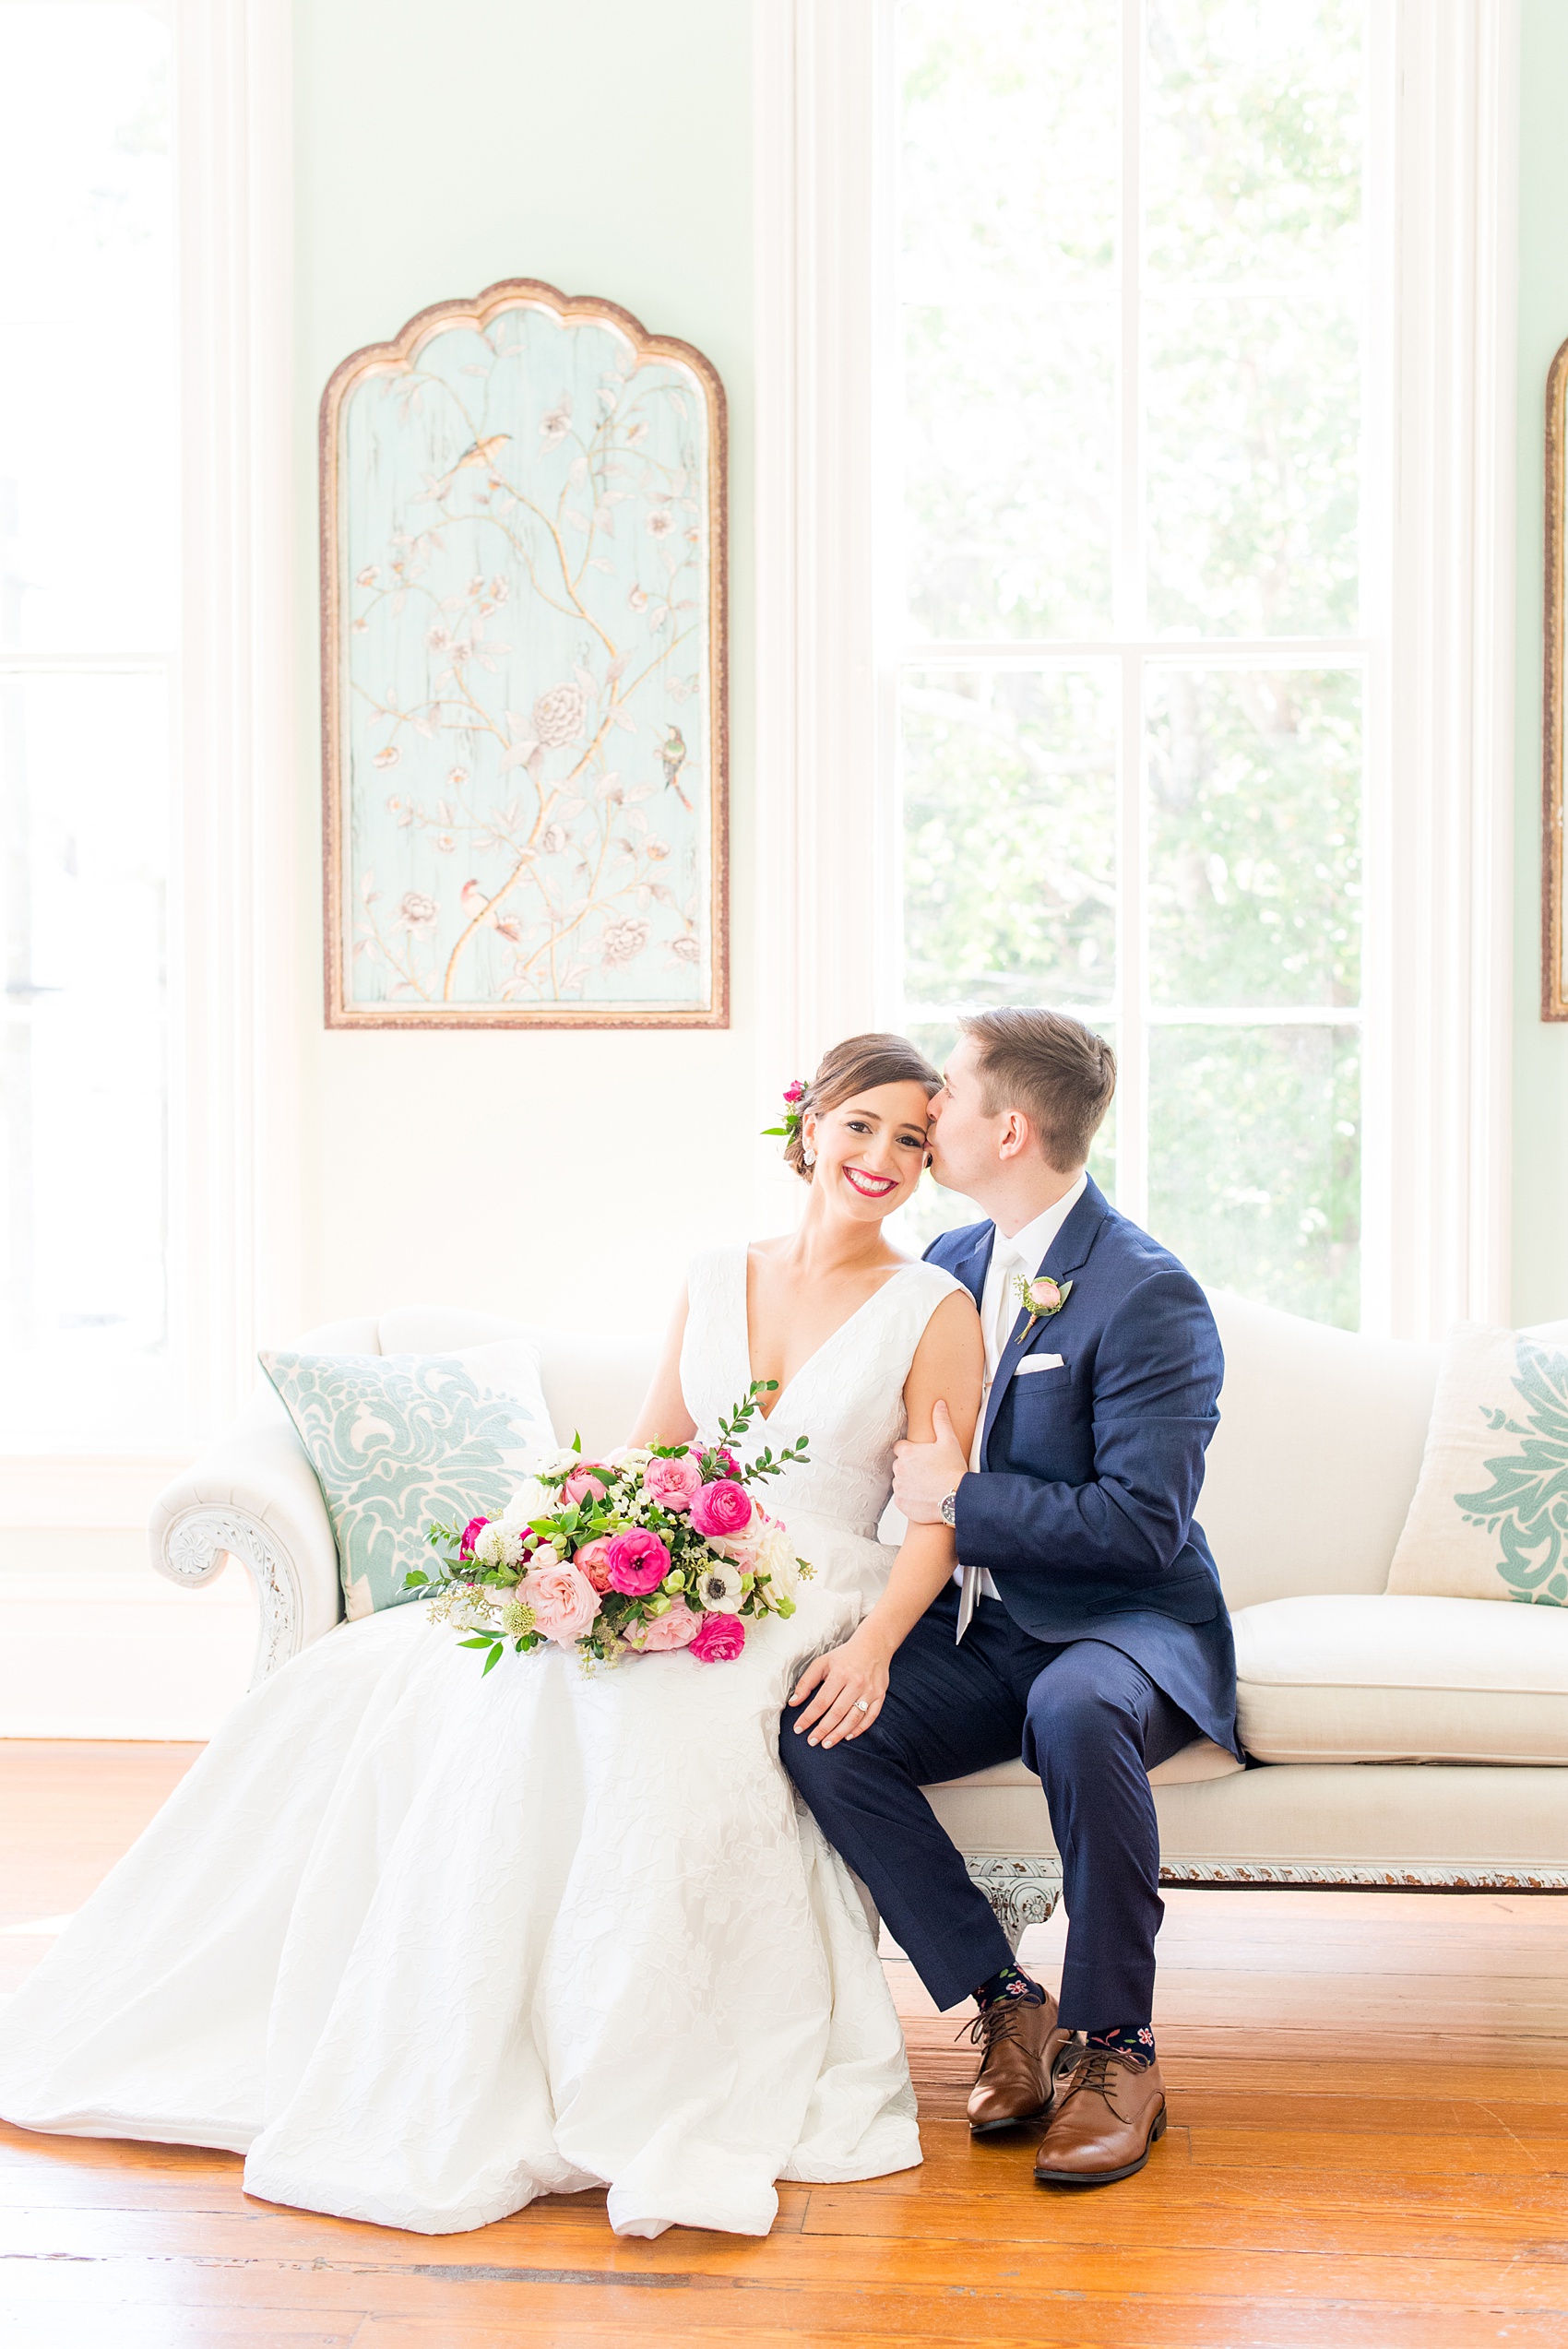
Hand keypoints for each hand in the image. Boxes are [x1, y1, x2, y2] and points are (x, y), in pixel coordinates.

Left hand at [787, 1627, 890, 1746]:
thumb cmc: (844, 1656)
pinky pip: (870, 1717)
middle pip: (837, 1713)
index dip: (808, 1717)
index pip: (821, 1702)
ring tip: (827, 1743)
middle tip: (812, 1742)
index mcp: (839, 1674)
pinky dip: (859, 1728)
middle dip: (823, 1730)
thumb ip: (806, 1682)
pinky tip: (847, 1736)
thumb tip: (794, 1703)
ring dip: (839, 1733)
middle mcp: (855, 1684)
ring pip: (853, 1718)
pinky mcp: (880, 1695)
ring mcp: (869, 1691)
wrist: (874, 1646)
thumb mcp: (822, 1663)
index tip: (798, 1729)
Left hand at [892, 1397, 967, 1524]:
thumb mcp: (949, 1442)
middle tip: (928, 1471)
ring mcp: (899, 1487)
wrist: (957, 1499)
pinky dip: (910, 1498)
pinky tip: (925, 1497)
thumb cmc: (953, 1470)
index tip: (922, 1457)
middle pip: (900, 1465)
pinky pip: (903, 1499)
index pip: (900, 1447)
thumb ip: (941, 1421)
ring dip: (909, 1483)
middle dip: (910, 1467)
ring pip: (901, 1482)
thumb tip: (938, 1404)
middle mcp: (899, 1469)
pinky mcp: (902, 1504)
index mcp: (907, 1452)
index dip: (911, 1451)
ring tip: (928, 1485)